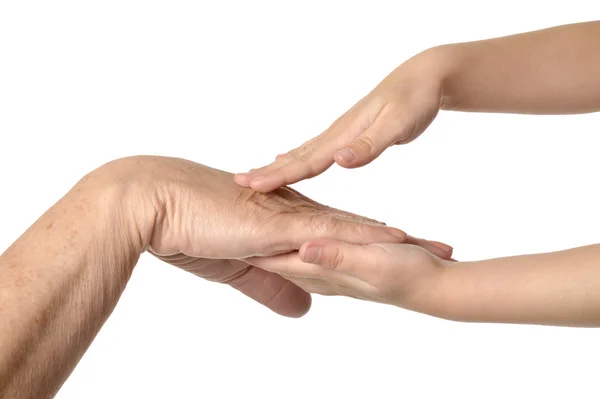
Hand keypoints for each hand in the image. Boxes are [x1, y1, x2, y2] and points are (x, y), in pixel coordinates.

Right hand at [100, 156, 420, 316]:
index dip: (378, 242)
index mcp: (290, 223)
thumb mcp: (240, 269)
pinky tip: (392, 238)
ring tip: (434, 249)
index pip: (345, 233)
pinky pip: (329, 229)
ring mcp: (290, 217)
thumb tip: (306, 310)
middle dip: (403, 243)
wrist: (156, 206)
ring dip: (396, 241)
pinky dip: (361, 235)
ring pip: (356, 229)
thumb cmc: (192, 232)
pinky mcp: (277, 223)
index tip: (411, 250)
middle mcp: (298, 216)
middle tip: (441, 248)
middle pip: (361, 229)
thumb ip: (273, 287)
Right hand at [234, 48, 446, 191]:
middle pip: (298, 156)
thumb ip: (369, 145)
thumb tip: (340, 161)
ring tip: (258, 174)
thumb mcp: (398, 124)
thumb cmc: (414, 101)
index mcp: (345, 135)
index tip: (252, 185)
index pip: (307, 160)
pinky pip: (316, 150)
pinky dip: (299, 157)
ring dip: (280, 165)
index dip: (279, 175)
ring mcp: (341, 133)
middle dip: (269, 171)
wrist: (424, 77)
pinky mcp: (349, 135)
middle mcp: (337, 134)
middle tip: (240, 181)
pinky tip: (290, 158)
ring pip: (304, 153)